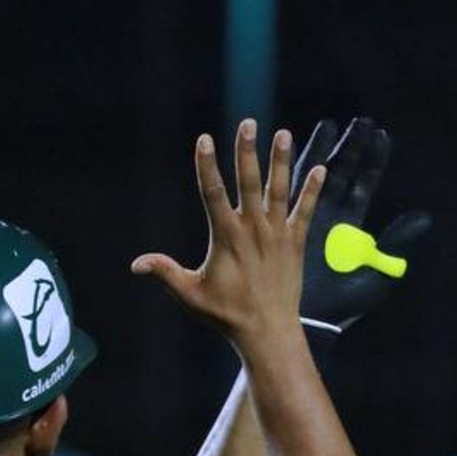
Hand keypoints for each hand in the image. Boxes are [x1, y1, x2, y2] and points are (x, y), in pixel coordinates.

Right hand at [133, 119, 324, 343]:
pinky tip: (320, 169)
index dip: (207, 165)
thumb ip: (166, 273)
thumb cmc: (227, 315)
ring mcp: (277, 235)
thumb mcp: (191, 295)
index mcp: (226, 237)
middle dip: (246, 151)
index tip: (204, 139)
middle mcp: (253, 230)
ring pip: (279, 190)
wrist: (268, 332)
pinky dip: (312, 191)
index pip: (213, 193)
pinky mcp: (295, 244)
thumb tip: (136, 263)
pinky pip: (306, 212)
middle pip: (248, 182)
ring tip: (283, 134)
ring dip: (281, 161)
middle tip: (248, 123)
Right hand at [292, 116, 431, 331]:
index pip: (364, 184)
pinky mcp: (285, 224)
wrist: (308, 321)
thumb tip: (424, 218)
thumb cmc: (340, 304)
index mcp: (351, 225)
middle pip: (341, 172)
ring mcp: (307, 217)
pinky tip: (290, 149)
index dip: (372, 161)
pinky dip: (291, 173)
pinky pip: (288, 193)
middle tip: (360, 121)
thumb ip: (396, 244)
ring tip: (328, 124)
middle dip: (350, 146)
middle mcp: (330, 216)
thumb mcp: (375, 274)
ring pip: (313, 175)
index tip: (381, 135)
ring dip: (320, 150)